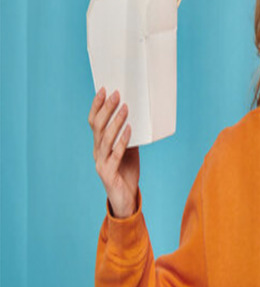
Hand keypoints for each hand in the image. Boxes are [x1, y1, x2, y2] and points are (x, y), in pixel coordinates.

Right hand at [88, 88, 139, 218]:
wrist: (126, 197)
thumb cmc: (127, 171)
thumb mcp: (130, 149)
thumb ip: (129, 135)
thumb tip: (138, 115)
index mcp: (99, 144)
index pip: (94, 121)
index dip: (97, 106)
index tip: (103, 89)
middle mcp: (97, 151)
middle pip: (98, 126)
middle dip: (107, 109)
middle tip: (116, 94)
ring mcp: (100, 162)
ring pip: (106, 138)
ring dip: (116, 121)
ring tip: (125, 108)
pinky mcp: (107, 173)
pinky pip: (115, 154)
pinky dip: (123, 140)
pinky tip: (130, 130)